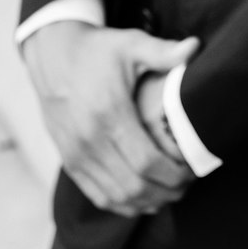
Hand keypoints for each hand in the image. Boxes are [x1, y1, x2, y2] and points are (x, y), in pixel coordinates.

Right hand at [22, 21, 198, 216]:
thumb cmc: (97, 51)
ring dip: (147, 202)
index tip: (194, 169)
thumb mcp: (130, 44)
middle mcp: (89, 140)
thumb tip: (195, 47)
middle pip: (134, 185)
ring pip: (116, 196)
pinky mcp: (69, 161)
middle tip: (189, 184)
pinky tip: (144, 199)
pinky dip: (123, 204)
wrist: (52, 57)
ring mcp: (76, 155)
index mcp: (109, 114)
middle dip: (166, 191)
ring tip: (172, 193)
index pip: (146, 161)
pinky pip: (97, 195)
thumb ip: (163, 51)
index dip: (174, 173)